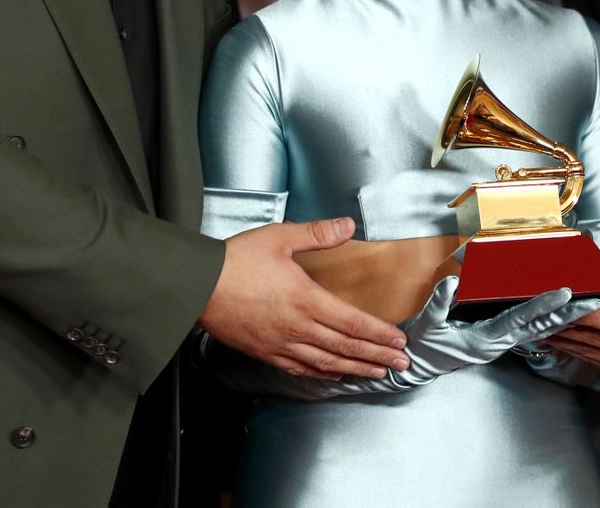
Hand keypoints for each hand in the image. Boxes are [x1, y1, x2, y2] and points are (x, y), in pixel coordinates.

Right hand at [198, 217, 409, 379]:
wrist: (198, 287)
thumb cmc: (236, 261)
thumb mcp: (279, 237)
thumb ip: (317, 234)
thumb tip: (347, 225)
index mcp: (306, 300)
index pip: (354, 323)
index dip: (380, 334)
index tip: (399, 341)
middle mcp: (298, 328)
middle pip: (346, 348)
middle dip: (377, 356)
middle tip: (401, 365)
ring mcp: (282, 344)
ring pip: (327, 363)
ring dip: (355, 369)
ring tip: (376, 374)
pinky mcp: (266, 353)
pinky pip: (301, 369)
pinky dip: (323, 374)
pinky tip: (333, 375)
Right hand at [385, 277, 599, 387]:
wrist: (420, 364)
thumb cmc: (424, 346)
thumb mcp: (427, 323)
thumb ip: (439, 303)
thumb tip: (452, 283)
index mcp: (485, 337)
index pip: (520, 318)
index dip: (543, 305)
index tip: (564, 293)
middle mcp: (499, 342)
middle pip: (540, 327)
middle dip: (569, 315)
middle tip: (595, 303)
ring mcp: (501, 343)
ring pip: (539, 329)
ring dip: (564, 318)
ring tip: (587, 307)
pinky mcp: (499, 340)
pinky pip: (529, 331)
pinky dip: (547, 321)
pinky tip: (560, 315)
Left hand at [547, 274, 599, 374]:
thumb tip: (589, 301)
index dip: (582, 318)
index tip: (559, 311)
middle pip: (598, 342)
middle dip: (566, 332)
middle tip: (541, 323)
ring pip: (596, 355)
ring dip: (568, 345)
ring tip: (545, 335)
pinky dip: (582, 353)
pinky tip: (567, 345)